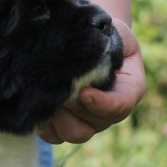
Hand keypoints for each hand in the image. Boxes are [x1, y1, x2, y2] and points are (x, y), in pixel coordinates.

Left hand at [38, 19, 145, 143]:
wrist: (81, 39)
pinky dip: (45, 123)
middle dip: (74, 106)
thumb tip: (87, 53)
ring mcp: (86, 122)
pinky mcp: (62, 127)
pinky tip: (38, 102)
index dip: (103, 103)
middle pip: (95, 123)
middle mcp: (108, 111)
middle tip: (58, 87)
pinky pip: (54, 136)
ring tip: (47, 94)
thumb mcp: (110, 31)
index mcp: (128, 89)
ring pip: (74, 134)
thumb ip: (105, 44)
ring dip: (59, 117)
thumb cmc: (99, 33)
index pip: (122, 104)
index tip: (84, 92)